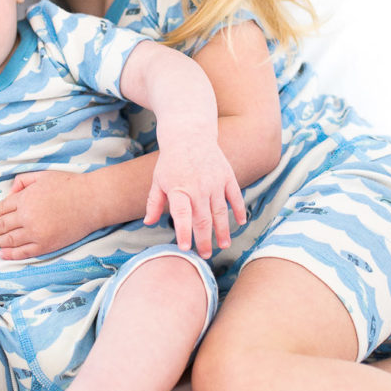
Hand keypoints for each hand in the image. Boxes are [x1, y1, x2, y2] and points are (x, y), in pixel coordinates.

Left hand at [0, 171, 94, 259]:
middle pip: (1, 226)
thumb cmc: (69, 185)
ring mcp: (36, 233)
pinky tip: (3, 254)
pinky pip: (24, 252)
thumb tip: (11, 192)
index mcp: (24, 199)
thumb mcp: (43, 175)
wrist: (91, 201)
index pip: (0, 209)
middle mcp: (26, 217)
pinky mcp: (46, 245)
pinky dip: (11, 254)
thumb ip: (23, 181)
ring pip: (10, 240)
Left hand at [144, 142, 246, 257]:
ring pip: (220, 212)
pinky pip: (235, 196)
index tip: (186, 248)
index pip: (182, 215)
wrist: (189, 135)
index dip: (184, 232)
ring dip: (223, 231)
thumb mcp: (158, 180)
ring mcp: (214, 182)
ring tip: (224, 245)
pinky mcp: (227, 176)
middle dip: (204, 240)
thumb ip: (154, 202)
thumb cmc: (171, 162)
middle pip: (203, 219)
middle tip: (206, 255)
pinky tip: (240, 223)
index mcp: (178, 189)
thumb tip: (149, 222)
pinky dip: (239, 210)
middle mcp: (198, 187)